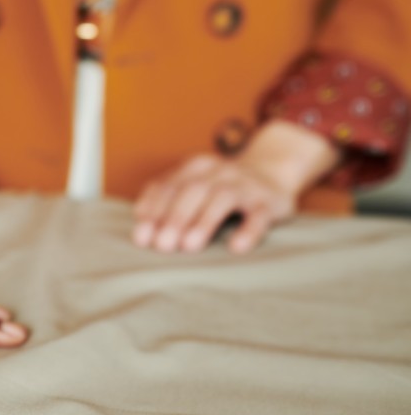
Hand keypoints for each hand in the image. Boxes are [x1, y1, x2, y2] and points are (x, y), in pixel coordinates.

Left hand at [132, 121, 340, 253]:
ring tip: (189, 246)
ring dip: (204, 222)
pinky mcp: (269, 202)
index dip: (153, 211)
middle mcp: (218, 171)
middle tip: (162, 246)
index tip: (141, 237)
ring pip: (223, 199)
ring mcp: (245, 184)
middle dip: (174, 219)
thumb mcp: (193, 185)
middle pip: (192, 191)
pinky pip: (259, 215)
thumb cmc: (221, 187)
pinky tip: (236, 247)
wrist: (274, 170)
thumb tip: (140, 226)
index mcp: (194, 167)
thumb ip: (167, 200)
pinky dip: (248, 231)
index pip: (168, 186)